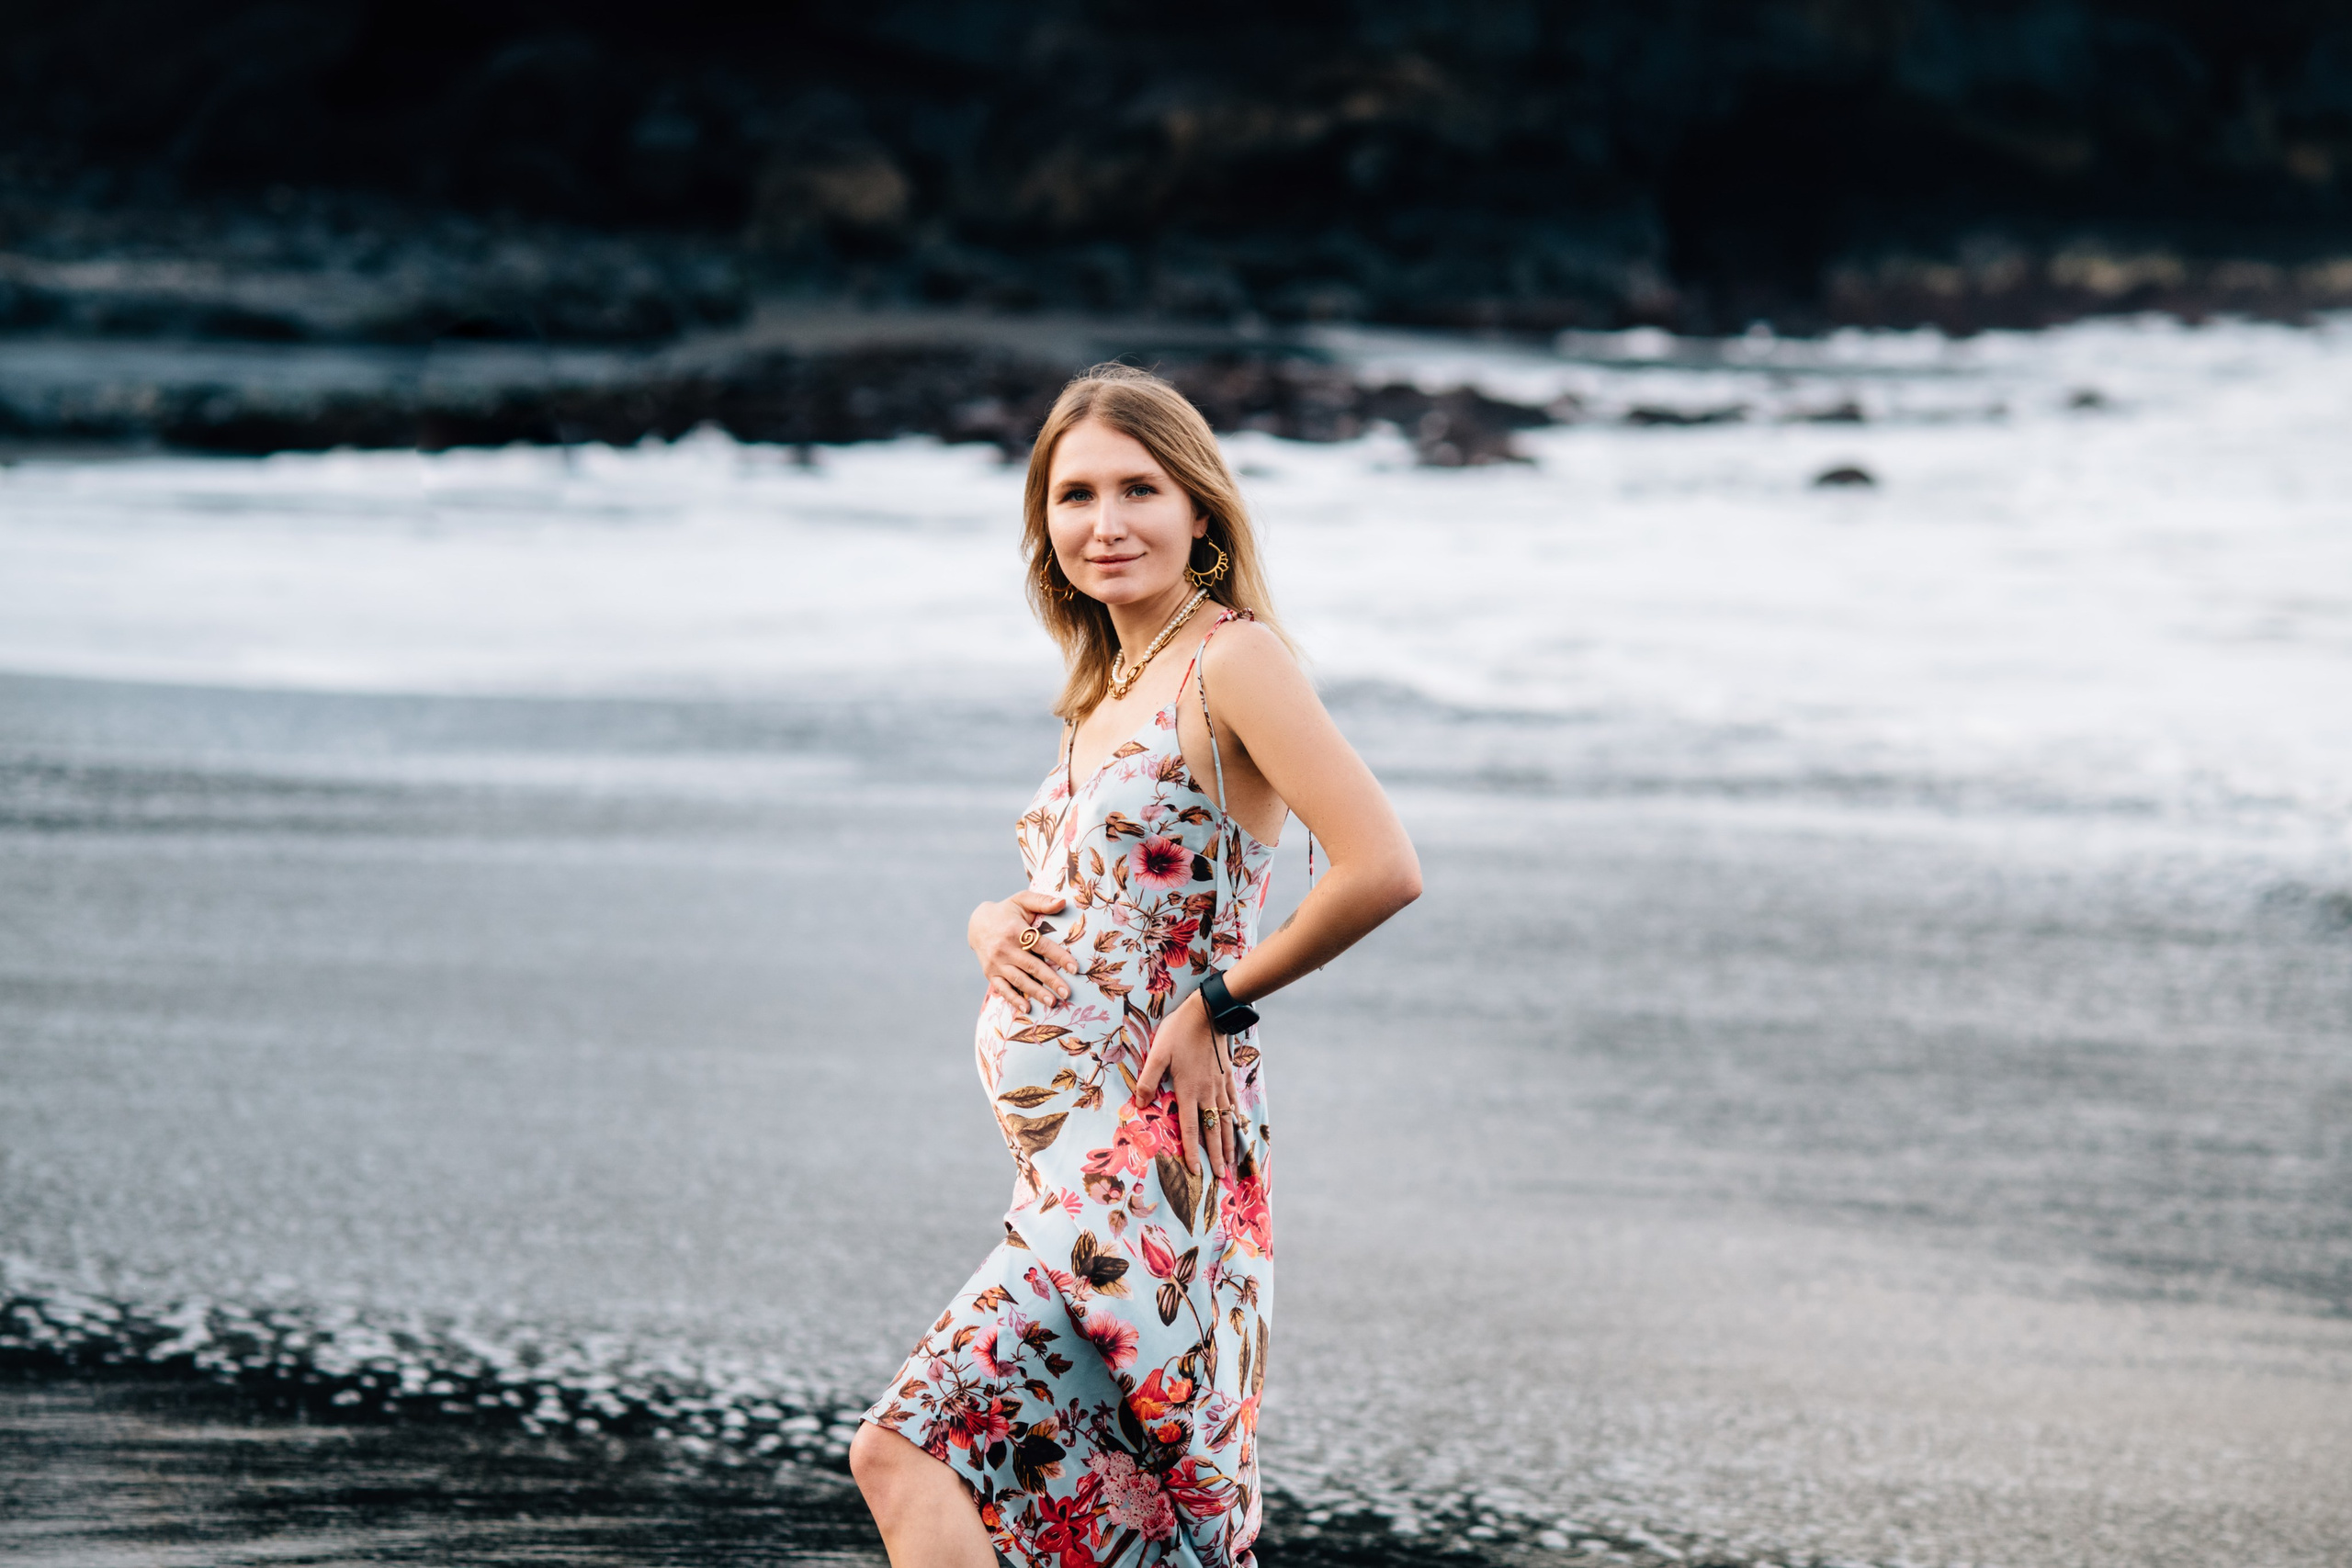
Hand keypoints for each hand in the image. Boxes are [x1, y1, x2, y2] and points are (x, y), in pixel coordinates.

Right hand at [971, 891, 1077, 1013]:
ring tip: (1052, 1003)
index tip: (1074, 968)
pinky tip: (1026, 1009)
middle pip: (1032, 966)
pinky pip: (1002, 988)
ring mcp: (996, 962)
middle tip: (1067, 993)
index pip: (1041, 945)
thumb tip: (1063, 902)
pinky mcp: (990, 973)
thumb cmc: (1007, 912)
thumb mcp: (1022, 900)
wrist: (977, 924)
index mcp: (1016, 930)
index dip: (1059, 957)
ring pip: (1019, 979)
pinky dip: (1013, 999)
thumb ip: (1042, 901)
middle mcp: (1004, 948)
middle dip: (1051, 980)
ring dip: (1036, 993)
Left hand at [1136, 992, 1238, 1178]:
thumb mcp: (1157, 1053)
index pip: (1190, 1128)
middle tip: (1220, 1176)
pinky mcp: (1227, 1075)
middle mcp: (1207, 1092)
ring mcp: (1220, 1085)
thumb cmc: (1179, 1031)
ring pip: (1226, 1120)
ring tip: (1231, 1160)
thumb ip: (1149, 1079)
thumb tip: (1140, 1104)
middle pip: (1213, 1130)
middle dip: (1216, 1155)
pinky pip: (1233, 1102)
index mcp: (1189, 1090)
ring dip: (1228, 1142)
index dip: (1193, 1151)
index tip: (1196, 1171)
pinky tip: (1237, 1126)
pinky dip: (1235, 1118)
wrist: (1209, 1011)